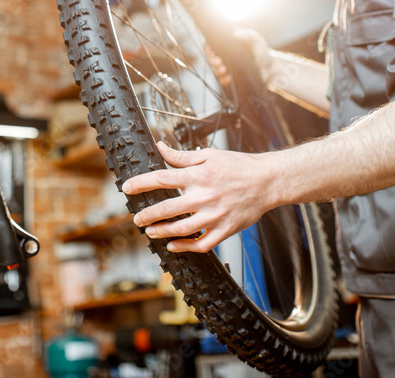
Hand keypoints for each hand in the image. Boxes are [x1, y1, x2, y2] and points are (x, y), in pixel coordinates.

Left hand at [121, 142, 277, 252]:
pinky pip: (202, 244)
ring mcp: (215, 215)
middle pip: (167, 208)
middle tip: (137, 218)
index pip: (161, 178)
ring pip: (181, 229)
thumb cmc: (238, 166)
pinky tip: (173, 245)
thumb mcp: (209, 155)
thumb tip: (160, 147)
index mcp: (198, 176)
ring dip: (161, 232)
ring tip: (150, 232)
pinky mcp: (225, 229)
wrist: (267, 181)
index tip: (127, 188)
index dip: (140, 183)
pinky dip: (185, 247)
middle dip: (147, 215)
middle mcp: (204, 196)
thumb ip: (182, 156)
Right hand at [209, 28, 274, 87]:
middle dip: (213, 61)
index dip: (208, 48)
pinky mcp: (233, 79)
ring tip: (224, 70)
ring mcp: (229, 69)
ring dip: (217, 71)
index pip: (212, 46)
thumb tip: (235, 33)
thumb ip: (247, 34)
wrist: (271, 68)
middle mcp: (226, 58)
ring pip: (216, 70)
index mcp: (228, 47)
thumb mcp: (256, 40)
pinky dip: (223, 80)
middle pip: (212, 58)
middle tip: (218, 62)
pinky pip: (223, 80)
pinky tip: (228, 78)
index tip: (211, 51)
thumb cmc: (262, 52)